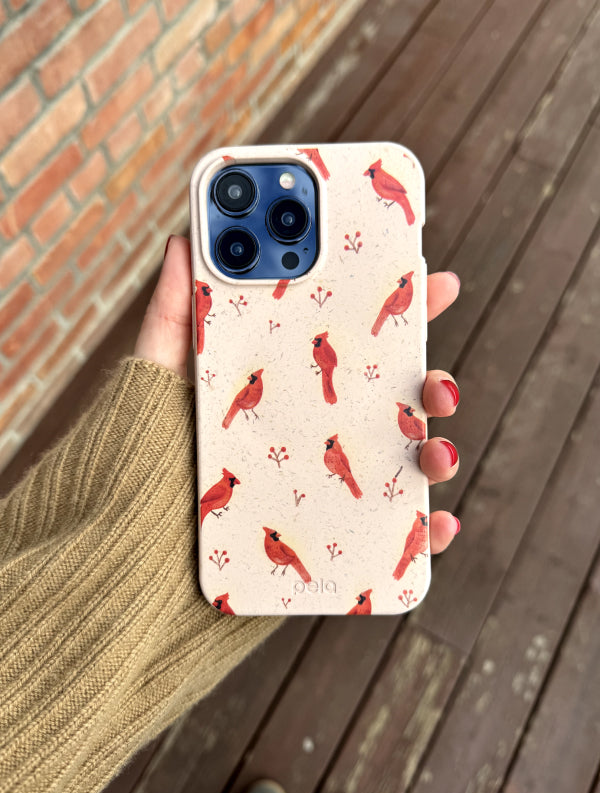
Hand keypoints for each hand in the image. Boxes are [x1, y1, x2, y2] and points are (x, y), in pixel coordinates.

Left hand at [134, 236, 460, 552]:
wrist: (140, 544)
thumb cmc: (152, 453)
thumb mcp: (161, 377)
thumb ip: (174, 315)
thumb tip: (182, 240)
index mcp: (295, 386)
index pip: (358, 342)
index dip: (402, 308)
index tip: (432, 279)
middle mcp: (323, 432)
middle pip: (399, 402)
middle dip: (434, 385)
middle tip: (435, 383)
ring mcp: (335, 485)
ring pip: (409, 466)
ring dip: (441, 455)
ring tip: (434, 455)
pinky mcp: (338, 539)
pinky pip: (395, 538)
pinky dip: (427, 534)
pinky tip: (436, 526)